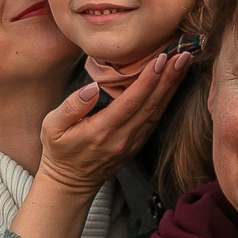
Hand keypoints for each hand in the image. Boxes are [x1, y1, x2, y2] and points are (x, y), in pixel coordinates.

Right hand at [34, 46, 191, 196]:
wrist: (70, 183)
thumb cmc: (59, 151)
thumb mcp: (52, 126)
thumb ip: (71, 106)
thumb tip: (92, 88)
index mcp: (101, 131)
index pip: (130, 102)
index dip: (148, 80)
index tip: (161, 58)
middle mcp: (121, 138)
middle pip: (151, 105)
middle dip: (169, 78)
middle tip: (183, 54)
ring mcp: (132, 143)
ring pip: (157, 112)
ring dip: (172, 87)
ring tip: (184, 64)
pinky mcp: (137, 144)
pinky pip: (155, 120)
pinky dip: (167, 100)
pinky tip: (173, 84)